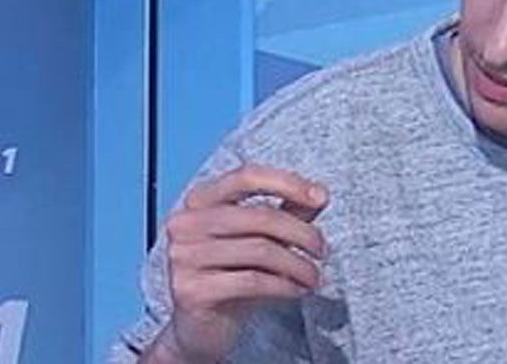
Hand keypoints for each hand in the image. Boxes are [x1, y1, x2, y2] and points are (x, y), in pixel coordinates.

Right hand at [143, 165, 329, 362]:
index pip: (246, 177)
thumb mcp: (261, 238)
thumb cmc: (233, 274)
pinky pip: (252, 281)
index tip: (321, 197)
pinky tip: (298, 291)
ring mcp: (183, 257)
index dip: (287, 183)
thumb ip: (287, 212)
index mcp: (199, 199)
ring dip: (299, 265)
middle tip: (323, 251)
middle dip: (303, 233)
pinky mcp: (190, 290)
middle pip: (260, 216)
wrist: (201, 329)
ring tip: (314, 276)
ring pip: (260, 250)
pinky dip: (284, 285)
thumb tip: (320, 193)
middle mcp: (185, 223)